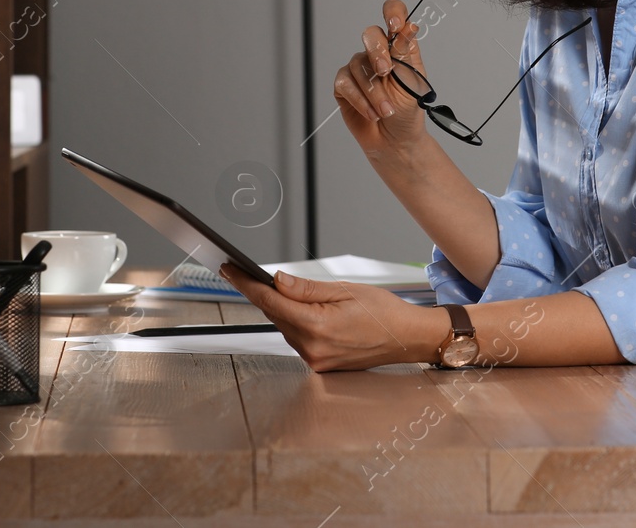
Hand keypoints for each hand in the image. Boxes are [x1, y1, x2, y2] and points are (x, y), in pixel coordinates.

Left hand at [219, 263, 447, 371]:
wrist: (406, 338)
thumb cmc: (384, 311)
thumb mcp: (345, 290)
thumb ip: (307, 288)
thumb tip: (276, 280)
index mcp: (318, 326)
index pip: (270, 301)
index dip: (246, 284)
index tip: (229, 270)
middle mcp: (312, 348)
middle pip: (275, 314)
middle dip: (263, 293)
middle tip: (247, 271)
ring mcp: (315, 360)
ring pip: (285, 327)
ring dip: (283, 309)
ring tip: (291, 292)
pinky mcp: (319, 365)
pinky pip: (297, 338)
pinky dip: (296, 322)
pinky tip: (305, 312)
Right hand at [334, 0, 428, 156]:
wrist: (396, 139)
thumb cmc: (408, 110)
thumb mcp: (413, 82)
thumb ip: (406, 54)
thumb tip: (408, 28)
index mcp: (399, 47)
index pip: (394, 15)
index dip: (393, 12)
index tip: (394, 24)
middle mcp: (378, 53)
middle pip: (370, 35)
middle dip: (377, 53)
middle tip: (385, 72)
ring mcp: (360, 67)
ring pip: (358, 65)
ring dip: (374, 91)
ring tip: (385, 110)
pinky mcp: (344, 84)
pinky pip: (346, 83)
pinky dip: (361, 100)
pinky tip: (372, 113)